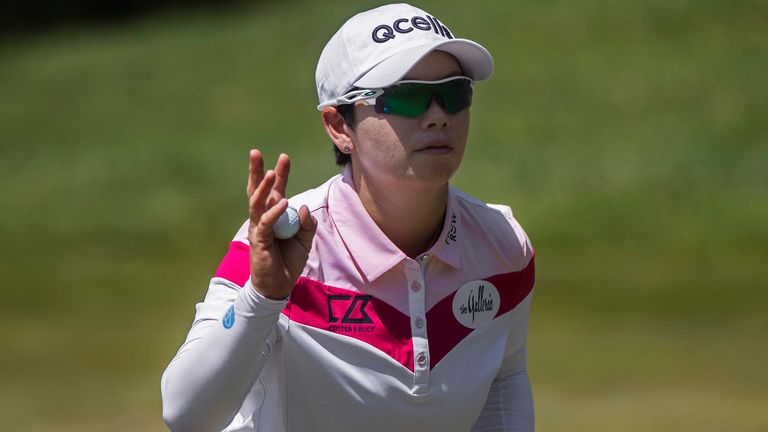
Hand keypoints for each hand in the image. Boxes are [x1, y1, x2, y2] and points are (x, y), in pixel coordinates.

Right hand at [246, 150, 316, 299]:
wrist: (279, 285)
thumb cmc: (289, 262)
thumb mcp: (305, 241)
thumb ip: (307, 224)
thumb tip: (302, 206)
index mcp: (274, 216)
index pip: (276, 190)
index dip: (280, 174)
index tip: (284, 157)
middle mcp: (263, 218)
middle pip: (258, 191)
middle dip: (257, 171)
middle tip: (255, 152)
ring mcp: (258, 228)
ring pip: (257, 203)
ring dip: (263, 188)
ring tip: (269, 173)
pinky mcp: (258, 240)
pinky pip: (265, 223)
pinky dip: (274, 212)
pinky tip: (283, 202)